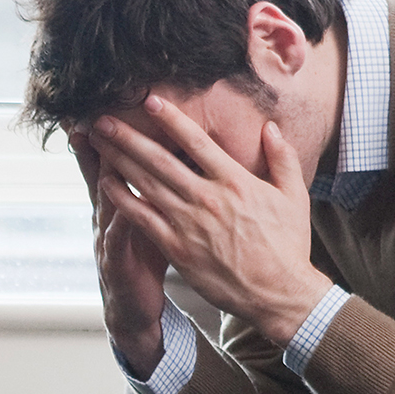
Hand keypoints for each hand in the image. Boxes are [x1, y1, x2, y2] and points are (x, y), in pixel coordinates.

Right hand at [70, 127, 169, 377]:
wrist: (134, 306)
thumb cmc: (149, 257)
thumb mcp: (156, 221)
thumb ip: (166, 189)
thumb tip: (183, 155)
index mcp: (131, 203)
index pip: (125, 166)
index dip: (122, 139)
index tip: (118, 110)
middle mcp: (115, 216)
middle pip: (107, 176)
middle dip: (104, 148)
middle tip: (99, 117)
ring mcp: (112, 240)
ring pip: (108, 204)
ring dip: (105, 180)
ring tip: (107, 154)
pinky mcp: (118, 265)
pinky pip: (117, 245)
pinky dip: (119, 229)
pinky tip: (122, 215)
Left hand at [87, 96, 332, 345]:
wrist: (280, 292)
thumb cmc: (289, 245)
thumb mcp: (296, 197)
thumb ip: (283, 159)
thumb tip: (270, 128)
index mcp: (237, 182)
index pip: (197, 142)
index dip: (171, 119)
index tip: (149, 101)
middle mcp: (208, 198)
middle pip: (160, 159)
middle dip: (129, 136)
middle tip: (104, 118)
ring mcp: (190, 224)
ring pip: (146, 184)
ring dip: (119, 160)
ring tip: (98, 142)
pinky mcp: (177, 248)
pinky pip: (142, 219)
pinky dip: (122, 199)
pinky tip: (106, 183)